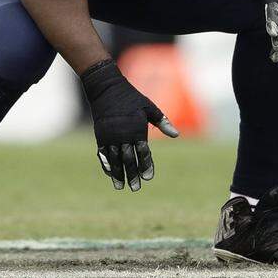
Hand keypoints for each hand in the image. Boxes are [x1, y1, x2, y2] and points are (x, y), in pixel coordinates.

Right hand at [80, 59, 178, 191]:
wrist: (106, 89)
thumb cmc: (131, 98)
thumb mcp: (149, 107)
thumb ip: (162, 122)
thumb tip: (176, 135)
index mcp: (137, 129)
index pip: (143, 152)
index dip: (146, 165)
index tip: (148, 177)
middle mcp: (123, 135)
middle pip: (128, 159)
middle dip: (132, 174)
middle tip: (135, 188)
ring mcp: (110, 136)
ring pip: (114, 159)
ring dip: (117, 174)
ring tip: (120, 186)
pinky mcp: (100, 136)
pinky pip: (103, 154)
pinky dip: (106, 164)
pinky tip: (110, 174)